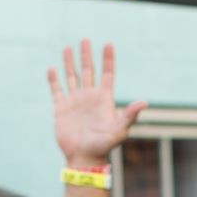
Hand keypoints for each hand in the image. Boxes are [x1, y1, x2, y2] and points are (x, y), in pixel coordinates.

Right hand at [49, 39, 145, 167]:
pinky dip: (54, 80)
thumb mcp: (119, 130)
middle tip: (85, 39)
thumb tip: (144, 102)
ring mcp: (74, 102)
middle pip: (88, 70)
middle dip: (87, 55)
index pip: (106, 74)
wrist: (83, 158)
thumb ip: (130, 115)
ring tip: (68, 48)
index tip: (108, 43)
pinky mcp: (61, 109)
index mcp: (103, 99)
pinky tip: (52, 68)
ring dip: (70, 63)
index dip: (108, 59)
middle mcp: (89, 97)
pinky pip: (56, 90)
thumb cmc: (103, 146)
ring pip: (72, 77)